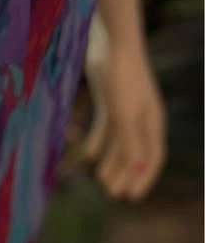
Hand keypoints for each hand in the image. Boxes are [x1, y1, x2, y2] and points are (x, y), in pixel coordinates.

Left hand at [85, 39, 166, 200]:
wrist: (111, 44)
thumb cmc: (122, 78)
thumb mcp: (124, 114)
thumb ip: (130, 141)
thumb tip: (138, 169)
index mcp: (153, 122)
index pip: (153, 158)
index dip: (144, 178)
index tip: (131, 198)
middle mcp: (142, 117)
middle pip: (135, 152)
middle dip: (125, 174)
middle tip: (111, 194)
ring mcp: (126, 108)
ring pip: (120, 142)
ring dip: (111, 161)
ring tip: (100, 179)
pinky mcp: (109, 99)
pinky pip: (106, 126)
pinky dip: (99, 140)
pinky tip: (89, 154)